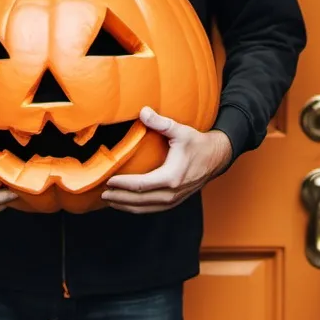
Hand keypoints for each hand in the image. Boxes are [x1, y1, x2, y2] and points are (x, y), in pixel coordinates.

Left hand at [101, 106, 232, 213]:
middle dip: (120, 198)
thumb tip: (143, 111)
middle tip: (102, 194)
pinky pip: (153, 209)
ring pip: (146, 208)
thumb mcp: (180, 130)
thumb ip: (161, 122)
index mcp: (172, 177)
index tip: (108, 181)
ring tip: (110, 201)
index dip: (123, 185)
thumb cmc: (198, 143)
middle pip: (140, 200)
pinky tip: (126, 204)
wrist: (217, 158)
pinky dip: (138, 208)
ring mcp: (174, 199)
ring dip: (126, 206)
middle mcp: (172, 192)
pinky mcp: (175, 201)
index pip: (141, 185)